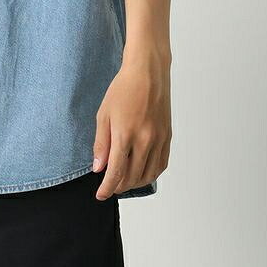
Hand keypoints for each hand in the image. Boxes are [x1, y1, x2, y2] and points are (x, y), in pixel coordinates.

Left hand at [92, 49, 171, 198]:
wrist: (148, 73)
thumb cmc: (123, 89)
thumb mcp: (104, 114)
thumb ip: (101, 143)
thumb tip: (98, 168)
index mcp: (126, 134)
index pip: (116, 172)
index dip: (107, 187)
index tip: (100, 194)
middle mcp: (145, 140)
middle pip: (132, 177)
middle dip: (119, 186)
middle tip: (110, 187)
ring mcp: (159, 140)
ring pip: (148, 174)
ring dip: (135, 183)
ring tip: (124, 181)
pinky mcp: (168, 137)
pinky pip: (161, 164)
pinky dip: (151, 174)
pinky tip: (141, 172)